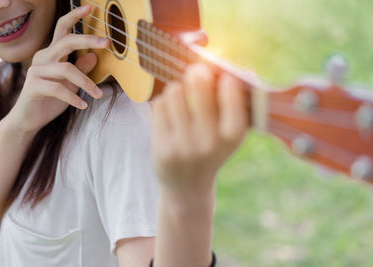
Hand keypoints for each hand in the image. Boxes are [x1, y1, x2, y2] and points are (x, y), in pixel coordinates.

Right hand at [5, 5, 109, 134]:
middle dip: (87, 39)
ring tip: (98, 95)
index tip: (90, 8)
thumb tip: (95, 56)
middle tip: (107, 42)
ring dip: (86, 83)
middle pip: (66, 41)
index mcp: (52, 54)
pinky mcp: (33, 86)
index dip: (74, 17)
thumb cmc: (51, 100)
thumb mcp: (71, 84)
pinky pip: (58, 89)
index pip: (62, 29)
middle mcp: (43, 58)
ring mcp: (36, 71)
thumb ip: (81, 69)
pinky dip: (73, 98)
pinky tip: (83, 105)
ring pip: (66, 69)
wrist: (29, 119)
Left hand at [152, 63, 247, 196]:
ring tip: (182, 100)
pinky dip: (164, 104)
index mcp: (234, 135)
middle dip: (197, 73)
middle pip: (198, 81)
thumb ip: (237, 103)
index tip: (222, 76)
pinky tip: (170, 116)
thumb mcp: (230, 132)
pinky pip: (159, 105)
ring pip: (174, 90)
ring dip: (178, 90)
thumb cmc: (213, 149)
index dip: (225, 75)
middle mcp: (210, 141)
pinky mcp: (162, 148)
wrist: (188, 186)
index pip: (231, 90)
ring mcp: (184, 145)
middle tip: (197, 74)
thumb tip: (243, 69)